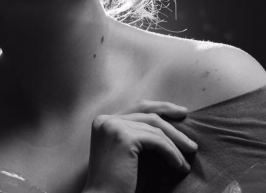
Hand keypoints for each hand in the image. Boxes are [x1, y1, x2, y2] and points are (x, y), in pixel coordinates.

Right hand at [82, 100, 197, 192]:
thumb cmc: (118, 185)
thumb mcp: (128, 154)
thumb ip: (139, 136)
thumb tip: (168, 127)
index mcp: (103, 121)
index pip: (136, 107)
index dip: (160, 107)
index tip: (179, 112)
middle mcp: (106, 119)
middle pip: (146, 112)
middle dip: (171, 118)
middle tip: (190, 132)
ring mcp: (113, 126)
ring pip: (154, 127)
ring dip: (174, 143)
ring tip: (187, 158)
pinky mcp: (124, 137)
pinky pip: (156, 140)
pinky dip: (171, 152)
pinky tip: (178, 165)